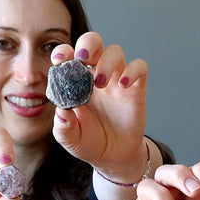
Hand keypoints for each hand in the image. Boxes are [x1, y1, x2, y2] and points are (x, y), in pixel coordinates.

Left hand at [51, 32, 147, 183]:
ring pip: (115, 51)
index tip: (59, 60)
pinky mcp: (135, 88)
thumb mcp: (70, 139)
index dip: (64, 52)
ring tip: (100, 83)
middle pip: (94, 43)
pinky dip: (133, 70)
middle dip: (88, 43)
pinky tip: (123, 85)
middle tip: (83, 58)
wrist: (113, 156)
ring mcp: (116, 80)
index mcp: (75, 81)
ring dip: (107, 61)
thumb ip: (63, 127)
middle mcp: (96, 75)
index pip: (69, 56)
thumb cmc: (89, 142)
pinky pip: (139, 68)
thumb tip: (61, 112)